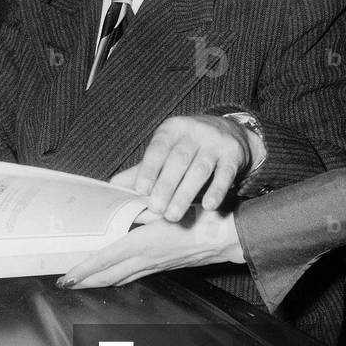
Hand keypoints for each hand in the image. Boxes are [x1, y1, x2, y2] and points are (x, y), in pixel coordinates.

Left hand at [57, 207, 243, 288]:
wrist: (228, 237)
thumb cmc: (203, 220)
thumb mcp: (169, 208)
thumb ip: (142, 209)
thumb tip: (119, 209)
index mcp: (145, 243)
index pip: (106, 259)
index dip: (85, 270)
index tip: (67, 276)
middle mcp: (147, 259)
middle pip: (109, 275)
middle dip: (86, 281)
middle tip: (65, 283)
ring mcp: (156, 266)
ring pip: (121, 278)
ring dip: (100, 282)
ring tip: (83, 282)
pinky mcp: (164, 266)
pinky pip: (134, 276)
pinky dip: (118, 277)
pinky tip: (115, 275)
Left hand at [112, 114, 254, 222]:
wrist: (229, 132)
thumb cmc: (189, 147)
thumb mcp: (166, 151)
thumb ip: (142, 169)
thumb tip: (112, 186)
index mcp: (171, 129)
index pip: (158, 148)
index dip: (149, 169)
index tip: (140, 190)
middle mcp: (193, 131)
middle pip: (178, 160)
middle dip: (166, 186)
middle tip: (155, 210)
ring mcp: (215, 141)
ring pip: (200, 169)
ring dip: (186, 193)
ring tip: (174, 216)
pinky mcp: (233, 154)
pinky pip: (225, 174)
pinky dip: (216, 190)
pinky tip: (208, 206)